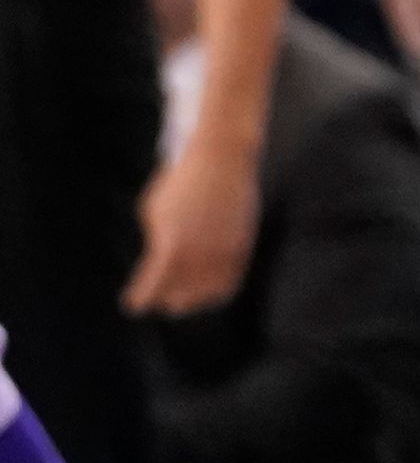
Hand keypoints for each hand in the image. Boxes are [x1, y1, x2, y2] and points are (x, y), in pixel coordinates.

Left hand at [126, 138, 259, 314]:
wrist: (222, 158)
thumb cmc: (179, 183)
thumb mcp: (153, 212)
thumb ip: (156, 244)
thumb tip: (159, 267)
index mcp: (171, 246)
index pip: (151, 289)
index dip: (139, 300)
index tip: (133, 304)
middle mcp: (199, 253)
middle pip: (179, 297)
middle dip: (165, 300)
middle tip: (158, 299)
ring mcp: (224, 250)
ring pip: (207, 295)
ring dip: (192, 300)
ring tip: (181, 300)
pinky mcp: (242, 245)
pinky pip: (229, 282)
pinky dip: (215, 292)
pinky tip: (204, 290)